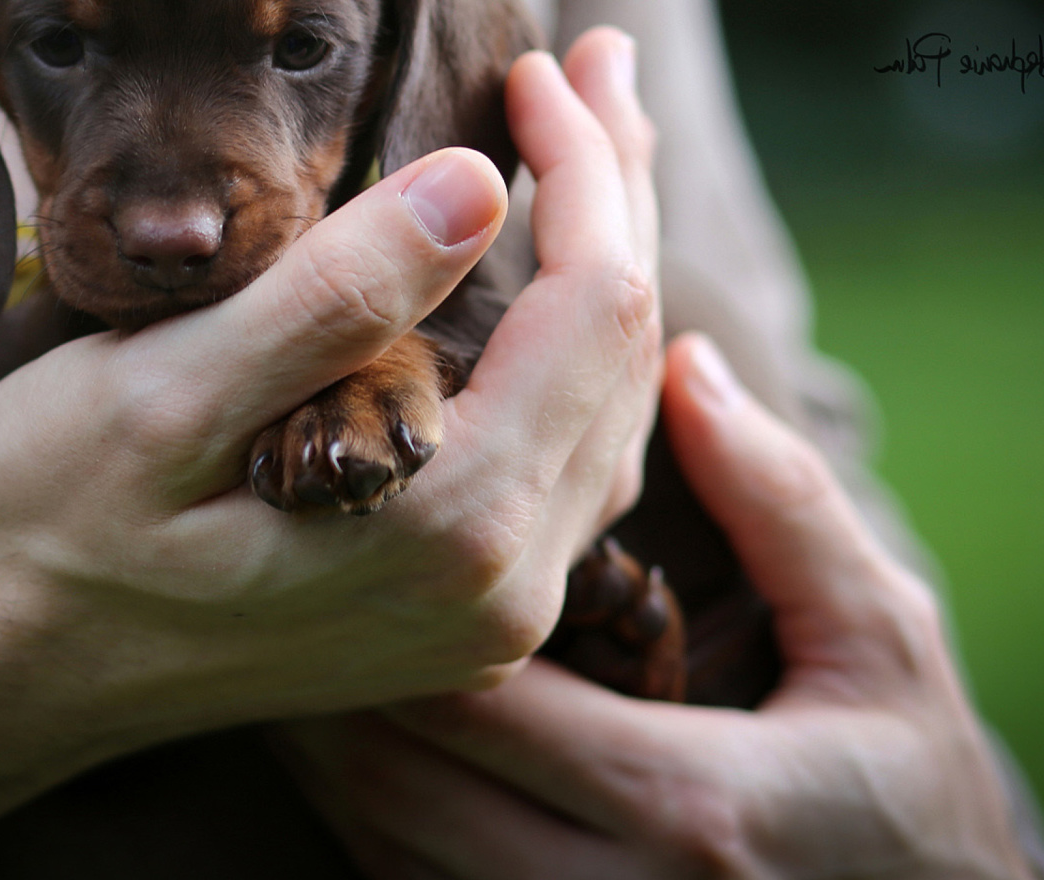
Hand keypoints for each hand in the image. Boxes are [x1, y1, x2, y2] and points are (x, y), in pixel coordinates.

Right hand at [0, 28, 660, 831]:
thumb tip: (477, 185)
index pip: (592, 303)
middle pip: (624, 347)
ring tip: (592, 141)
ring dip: (607, 257)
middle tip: (595, 60)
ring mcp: (492, 607)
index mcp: (450, 524)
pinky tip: (559, 273)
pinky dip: (577, 344)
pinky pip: (573, 455)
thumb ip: (332, 299)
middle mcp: (503, 584)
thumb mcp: (165, 392)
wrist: (12, 659)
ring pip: (612, 399)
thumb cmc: (58, 515)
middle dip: (614, 189)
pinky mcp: (464, 604)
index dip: (579, 164)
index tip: (530, 65)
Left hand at [279, 334, 1033, 878]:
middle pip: (399, 777)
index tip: (358, 507)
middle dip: (332, 669)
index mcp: (686, 805)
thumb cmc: (911, 794)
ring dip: (331, 742)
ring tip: (297, 634)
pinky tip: (356, 732)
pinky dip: (368, 810)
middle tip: (286, 563)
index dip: (396, 596)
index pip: (482, 689)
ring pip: (383, 842)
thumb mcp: (881, 643)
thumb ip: (783, 506)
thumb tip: (689, 365)